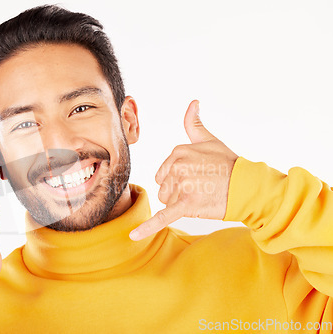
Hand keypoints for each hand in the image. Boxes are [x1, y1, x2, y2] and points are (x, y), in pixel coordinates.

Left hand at [129, 100, 237, 240]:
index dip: (180, 179)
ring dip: (182, 204)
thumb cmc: (229, 164)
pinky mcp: (186, 205)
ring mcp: (182, 186)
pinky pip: (162, 218)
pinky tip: (134, 236)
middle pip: (164, 188)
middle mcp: (177, 166)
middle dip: (179, 192)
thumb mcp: (209, 140)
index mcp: (178, 152)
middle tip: (202, 188)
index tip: (199, 177)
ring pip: (167, 202)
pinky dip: (147, 228)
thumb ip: (194, 124)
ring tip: (203, 196)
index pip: (164, 173)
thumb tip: (192, 103)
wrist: (248, 186)